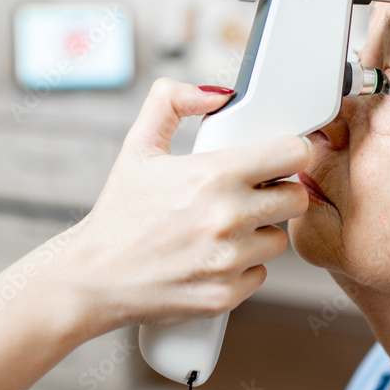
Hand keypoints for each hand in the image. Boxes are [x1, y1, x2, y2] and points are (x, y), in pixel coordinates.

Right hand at [55, 78, 310, 335]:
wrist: (93, 279)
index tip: (280, 158)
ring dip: (259, 232)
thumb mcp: (138, 146)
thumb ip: (172, 102)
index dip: (291, 152)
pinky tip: (214, 257)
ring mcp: (228, 260)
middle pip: (296, 198)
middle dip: (279, 193)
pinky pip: (260, 273)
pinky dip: (242, 267)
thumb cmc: (119, 215)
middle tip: (251, 194)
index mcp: (213, 175)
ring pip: (279, 239)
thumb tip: (217, 95)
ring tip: (225, 228)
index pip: (293, 153)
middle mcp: (227, 217)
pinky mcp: (226, 294)